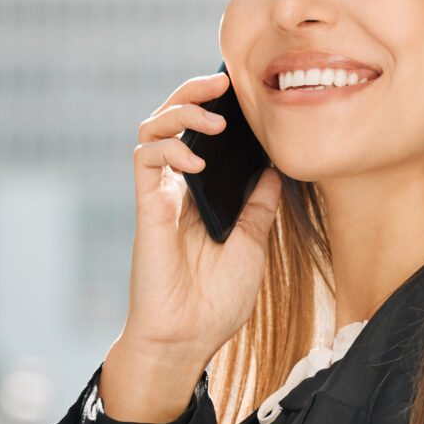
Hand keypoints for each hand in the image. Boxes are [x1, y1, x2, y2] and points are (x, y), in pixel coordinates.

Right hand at [105, 70, 283, 421]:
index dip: (219, 111)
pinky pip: (146, 159)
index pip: (205, 138)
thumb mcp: (253, 244)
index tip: (246, 95)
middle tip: (222, 83)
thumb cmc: (217, 301)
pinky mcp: (146, 208)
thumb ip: (260, 205)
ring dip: (181, 111)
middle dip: (194, 94)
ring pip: (153, 129)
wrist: (188, 339)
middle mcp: (178, 189)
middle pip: (174, 121)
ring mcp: (160, 196)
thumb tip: (277, 168)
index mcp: (203, 196)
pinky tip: (196, 159)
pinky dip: (169, 147)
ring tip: (213, 118)